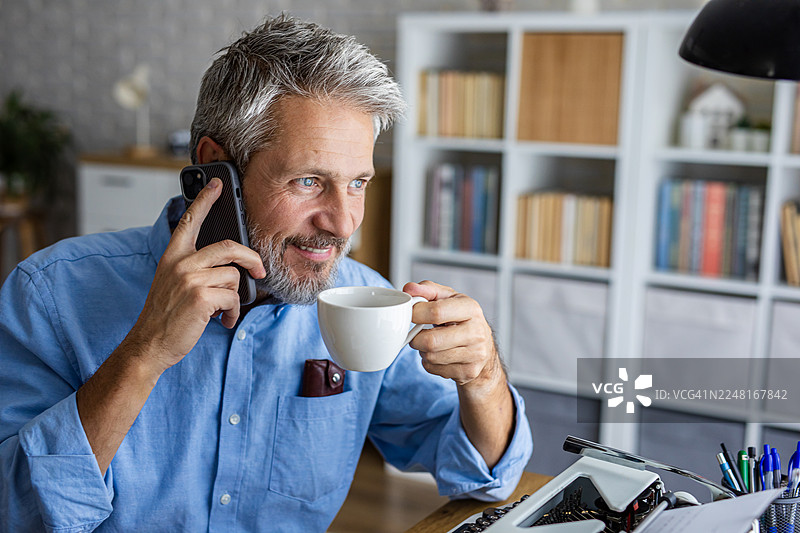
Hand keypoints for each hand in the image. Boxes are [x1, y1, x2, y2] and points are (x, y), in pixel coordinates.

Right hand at [128, 178, 265, 372]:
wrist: (150, 343)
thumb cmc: (166, 316)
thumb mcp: (173, 283)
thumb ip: (193, 268)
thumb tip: (230, 268)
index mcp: (173, 256)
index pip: (189, 220)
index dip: (204, 200)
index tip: (217, 184)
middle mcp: (181, 262)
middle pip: (229, 246)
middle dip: (251, 258)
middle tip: (259, 270)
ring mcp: (190, 278)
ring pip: (233, 276)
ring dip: (234, 298)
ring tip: (222, 310)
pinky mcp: (201, 296)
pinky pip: (233, 298)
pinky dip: (232, 312)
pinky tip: (221, 320)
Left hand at [403, 281, 503, 390]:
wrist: (484, 347)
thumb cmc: (462, 319)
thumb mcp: (449, 298)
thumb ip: (428, 290)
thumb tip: (409, 289)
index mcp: (471, 309)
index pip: (436, 312)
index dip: (416, 313)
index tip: (410, 314)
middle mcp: (476, 332)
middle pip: (431, 341)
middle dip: (416, 338)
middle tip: (416, 334)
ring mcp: (475, 354)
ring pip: (431, 357)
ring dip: (422, 351)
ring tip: (430, 343)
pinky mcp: (469, 372)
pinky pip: (434, 369)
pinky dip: (429, 363)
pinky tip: (438, 355)